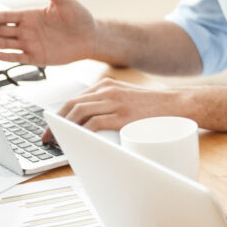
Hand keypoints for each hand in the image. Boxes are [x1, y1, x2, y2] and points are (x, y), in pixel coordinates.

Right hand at [0, 0, 95, 65]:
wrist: (92, 36)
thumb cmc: (79, 16)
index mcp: (31, 16)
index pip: (9, 16)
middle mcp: (28, 30)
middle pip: (4, 30)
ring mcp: (32, 44)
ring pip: (8, 44)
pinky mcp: (38, 57)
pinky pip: (20, 58)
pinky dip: (8, 57)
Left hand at [43, 78, 180, 141]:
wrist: (177, 104)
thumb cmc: (153, 106)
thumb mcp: (127, 97)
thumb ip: (109, 103)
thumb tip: (87, 123)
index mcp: (107, 85)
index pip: (75, 98)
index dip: (59, 113)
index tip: (51, 127)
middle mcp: (108, 91)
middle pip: (72, 104)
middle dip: (56, 122)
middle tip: (48, 137)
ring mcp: (115, 102)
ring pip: (79, 112)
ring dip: (65, 128)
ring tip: (59, 140)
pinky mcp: (122, 115)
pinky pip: (94, 122)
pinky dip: (82, 132)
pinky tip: (77, 140)